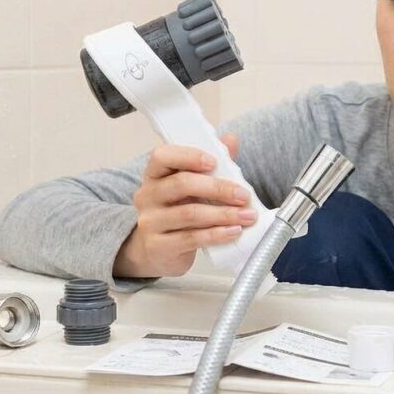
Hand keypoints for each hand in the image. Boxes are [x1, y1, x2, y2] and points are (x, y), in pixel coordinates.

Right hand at [114, 133, 255, 277]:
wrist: (156, 252)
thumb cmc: (178, 212)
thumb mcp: (192, 188)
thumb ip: (211, 164)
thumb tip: (231, 140)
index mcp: (154, 175)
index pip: (162, 156)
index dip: (189, 156)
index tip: (214, 162)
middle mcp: (147, 196)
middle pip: (181, 184)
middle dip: (218, 188)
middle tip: (243, 195)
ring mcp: (150, 222)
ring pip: (190, 213)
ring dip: (223, 214)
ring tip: (246, 216)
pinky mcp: (158, 246)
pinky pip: (191, 238)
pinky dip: (216, 234)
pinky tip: (233, 231)